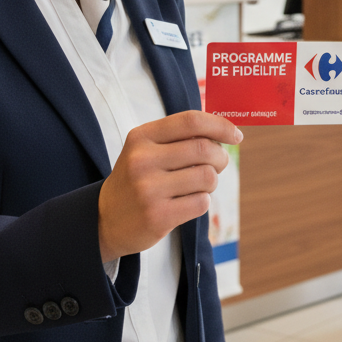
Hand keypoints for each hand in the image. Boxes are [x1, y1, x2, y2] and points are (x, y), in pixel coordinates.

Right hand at [98, 111, 242, 262]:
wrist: (105, 220)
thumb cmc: (138, 178)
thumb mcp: (147, 149)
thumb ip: (180, 137)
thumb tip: (226, 131)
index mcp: (141, 137)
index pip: (191, 121)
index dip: (220, 125)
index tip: (236, 135)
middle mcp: (142, 160)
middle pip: (204, 149)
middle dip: (221, 157)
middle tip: (218, 164)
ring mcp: (148, 189)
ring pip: (207, 176)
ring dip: (212, 182)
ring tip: (198, 185)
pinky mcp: (157, 216)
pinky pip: (201, 202)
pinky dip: (202, 201)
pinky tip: (187, 203)